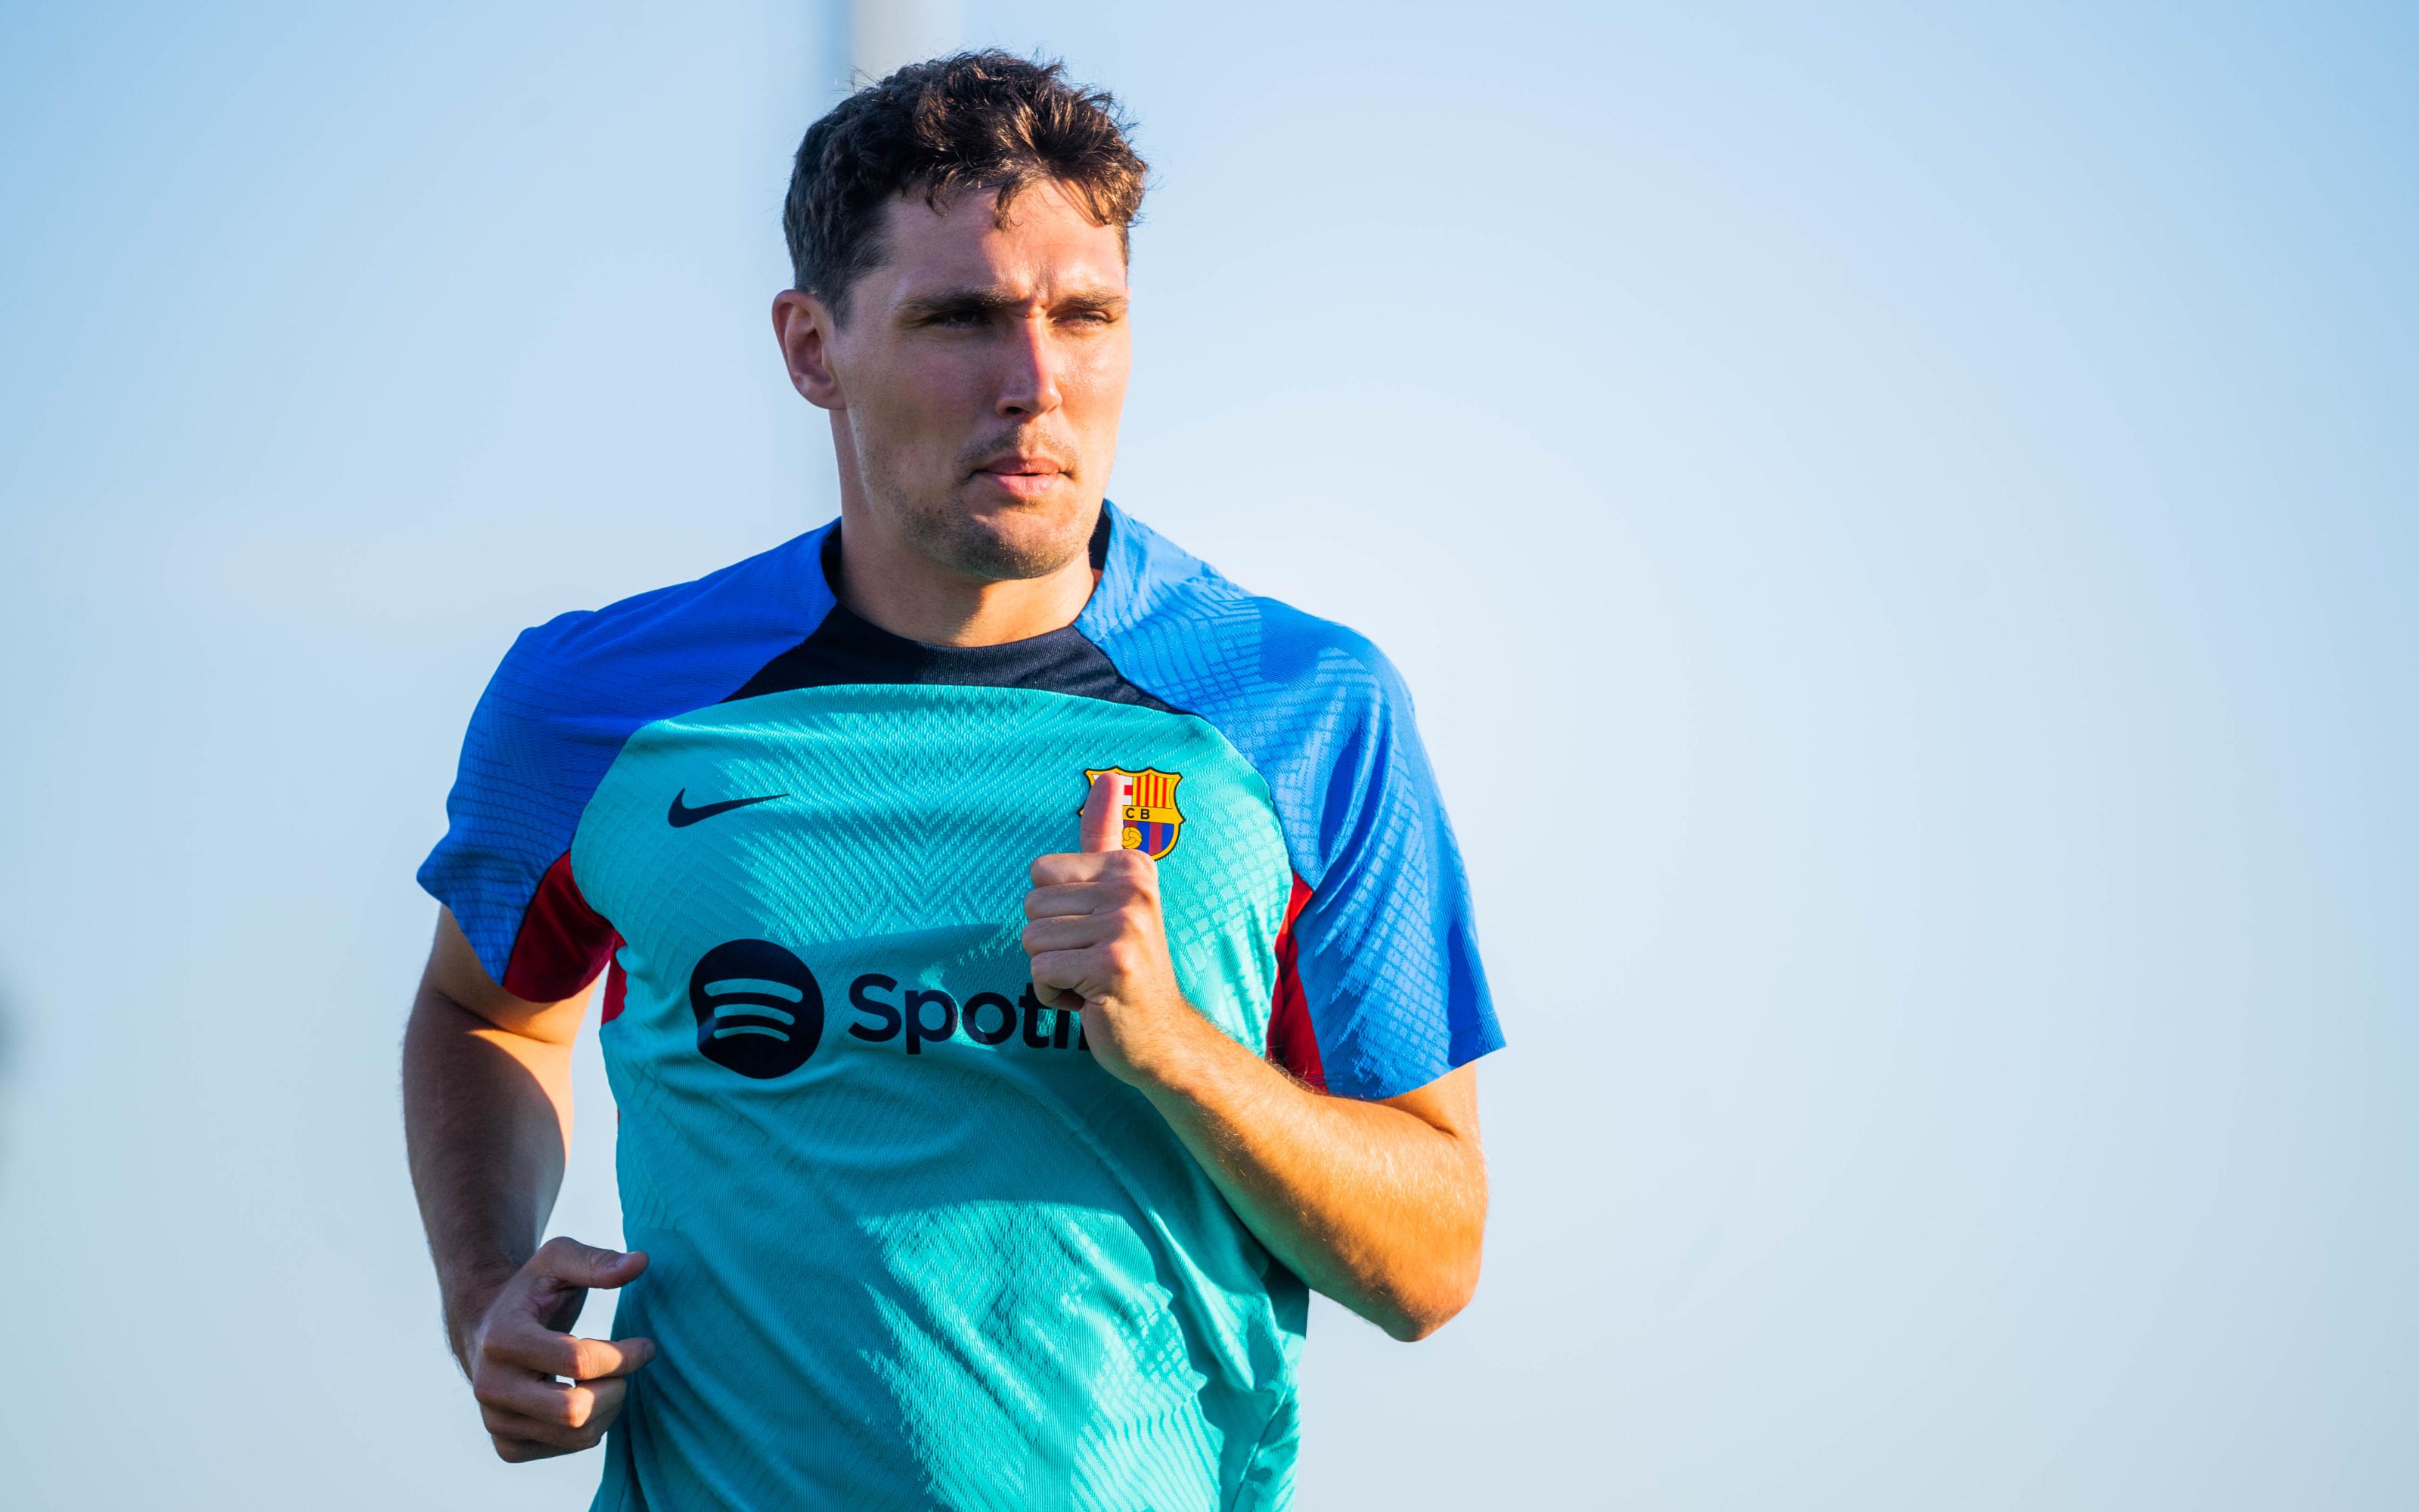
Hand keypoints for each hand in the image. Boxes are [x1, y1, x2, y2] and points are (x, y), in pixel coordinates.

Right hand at [458, 1237, 654, 1461]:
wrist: (487, 1329)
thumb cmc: (531, 1291)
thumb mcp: (558, 1260)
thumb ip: (597, 1261)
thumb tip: (641, 1262)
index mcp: (502, 1339)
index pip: (579, 1362)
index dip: (624, 1355)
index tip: (645, 1345)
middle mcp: (490, 1386)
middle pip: (576, 1410)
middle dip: (617, 1387)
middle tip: (623, 1367)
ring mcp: (495, 1421)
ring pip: (577, 1435)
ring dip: (610, 1408)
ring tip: (609, 1379)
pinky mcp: (506, 1446)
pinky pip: (568, 1447)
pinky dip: (592, 1426)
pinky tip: (586, 1397)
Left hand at [1022, 772, 1196, 1085]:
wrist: (1161, 1036)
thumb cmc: (1128, 965)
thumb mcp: (1119, 894)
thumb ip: (1106, 836)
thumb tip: (1111, 775)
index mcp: (1131, 866)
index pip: (1040, 871)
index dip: (1053, 912)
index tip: (1092, 933)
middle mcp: (1133, 888)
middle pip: (1031, 905)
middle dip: (1048, 944)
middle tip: (1091, 961)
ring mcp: (1125, 926)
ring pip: (1031, 940)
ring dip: (1051, 971)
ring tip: (1090, 979)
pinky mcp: (1112, 966)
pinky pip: (1040, 973)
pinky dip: (1052, 996)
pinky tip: (1089, 1001)